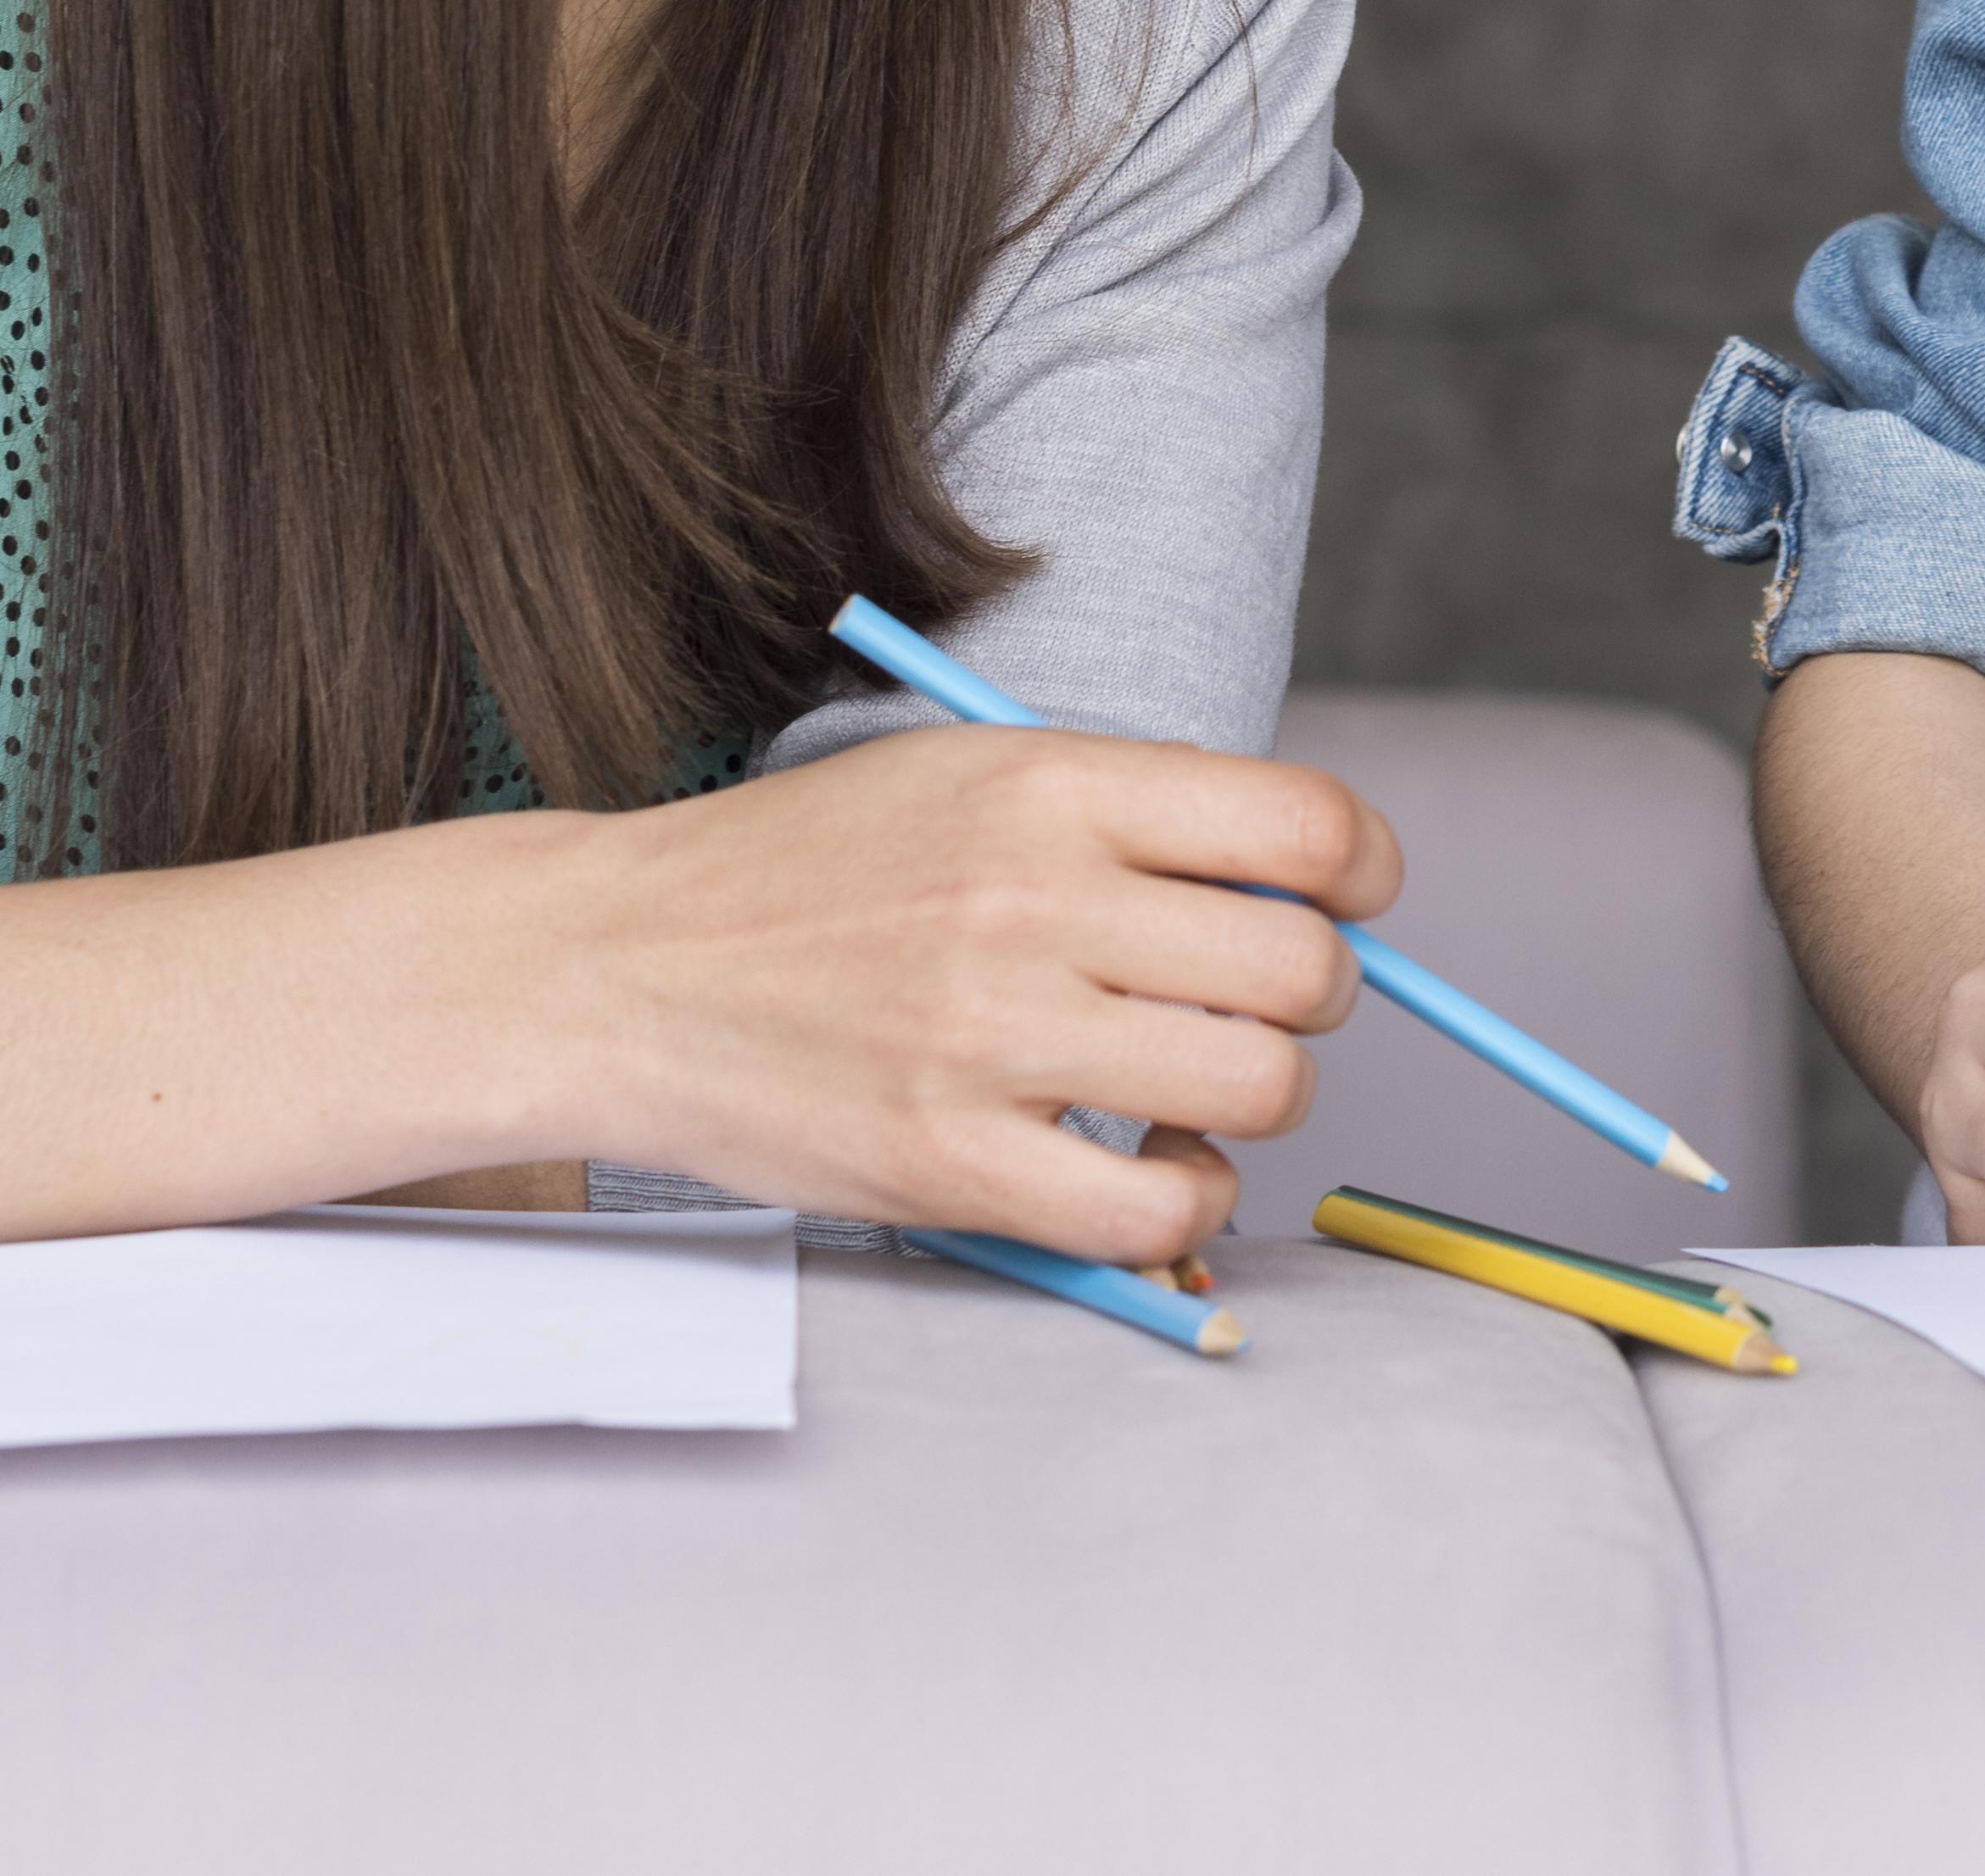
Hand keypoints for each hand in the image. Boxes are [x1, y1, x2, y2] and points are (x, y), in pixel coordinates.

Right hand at [516, 726, 1395, 1266]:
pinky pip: (1161, 1207)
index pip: (1304, 823)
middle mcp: (1032, 902)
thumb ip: (1129, 817)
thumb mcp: (966, 776)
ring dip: (1255, 1097)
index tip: (1345, 899)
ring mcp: (993, 1038)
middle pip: (1302, 967)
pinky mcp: (955, 1162)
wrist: (621, 967)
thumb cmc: (807, 873)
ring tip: (1190, 1085)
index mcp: (1047, 786)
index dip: (1363, 871)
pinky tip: (1146, 1166)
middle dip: (1311, 995)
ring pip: (1257, 1086)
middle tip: (1251, 1003)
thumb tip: (1309, 885)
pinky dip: (1187, 1200)